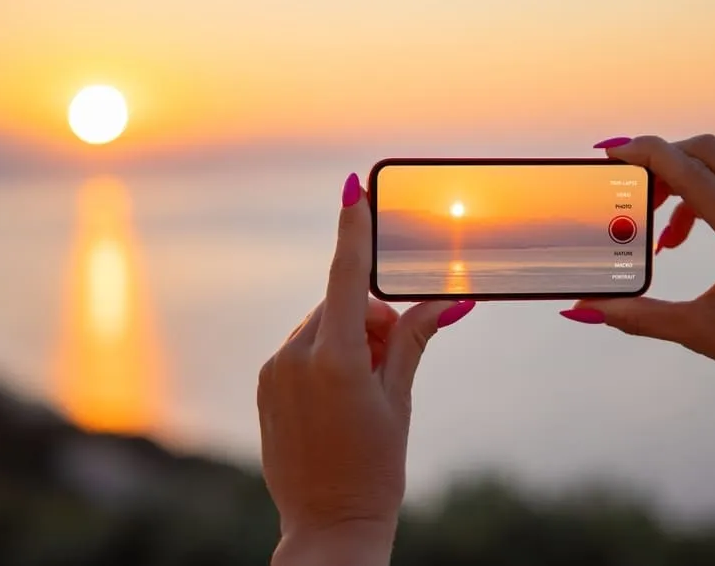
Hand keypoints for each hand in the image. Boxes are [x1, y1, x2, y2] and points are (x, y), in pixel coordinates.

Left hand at [257, 173, 475, 565]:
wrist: (328, 526)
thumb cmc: (375, 469)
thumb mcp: (400, 400)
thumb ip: (414, 340)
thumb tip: (449, 301)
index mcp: (334, 359)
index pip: (347, 278)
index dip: (354, 230)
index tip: (352, 188)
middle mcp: (295, 357)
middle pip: (340, 305)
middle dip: (370, 320)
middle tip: (390, 364)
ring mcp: (274, 372)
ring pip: (320, 326)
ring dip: (348, 339)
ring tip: (365, 391)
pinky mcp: (265, 386)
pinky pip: (300, 349)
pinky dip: (325, 356)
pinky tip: (339, 399)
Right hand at [564, 135, 714, 457]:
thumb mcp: (696, 332)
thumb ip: (635, 316)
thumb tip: (583, 310)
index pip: (691, 170)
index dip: (645, 154)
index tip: (609, 154)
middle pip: (706, 152)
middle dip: (660, 160)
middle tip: (626, 186)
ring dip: (679, 182)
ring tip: (654, 226)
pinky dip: (698, 199)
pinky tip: (678, 238)